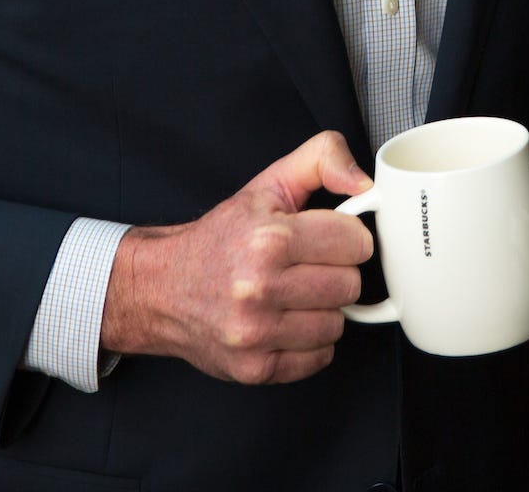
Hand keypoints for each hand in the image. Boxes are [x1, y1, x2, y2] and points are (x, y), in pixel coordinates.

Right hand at [99, 131, 373, 383]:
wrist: (163, 288)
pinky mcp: (254, 368)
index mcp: (268, 238)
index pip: (355, 243)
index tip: (330, 239)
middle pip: (349, 286)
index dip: (347, 238)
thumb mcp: (269, 184)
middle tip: (308, 267)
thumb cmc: (221, 238)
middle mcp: (259, 287)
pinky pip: (319, 358)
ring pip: (337, 324)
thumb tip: (365, 182)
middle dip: (336, 273)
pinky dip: (309, 342)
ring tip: (295, 295)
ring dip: (323, 310)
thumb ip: (322, 159)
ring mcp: (255, 333)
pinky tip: (286, 322)